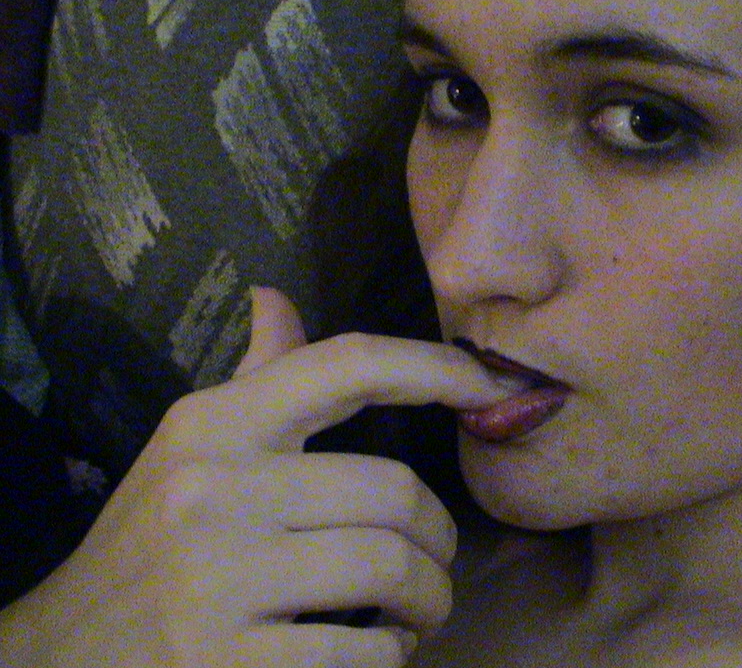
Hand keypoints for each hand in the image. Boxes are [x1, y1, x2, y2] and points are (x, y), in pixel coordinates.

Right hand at [0, 288, 506, 667]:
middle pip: (392, 489)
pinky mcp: (223, 661)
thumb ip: (254, 377)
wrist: (58, 651)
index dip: (437, 368)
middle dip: (437, 536)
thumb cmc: (147, 538)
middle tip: (434, 559)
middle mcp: (216, 487)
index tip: (494, 385)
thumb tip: (276, 297)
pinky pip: (359, 652)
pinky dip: (391, 654)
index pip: (349, 364)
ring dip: (429, 597)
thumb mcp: (189, 445)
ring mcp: (218, 577)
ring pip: (387, 567)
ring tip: (419, 608)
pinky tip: (380, 649)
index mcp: (216, 423)